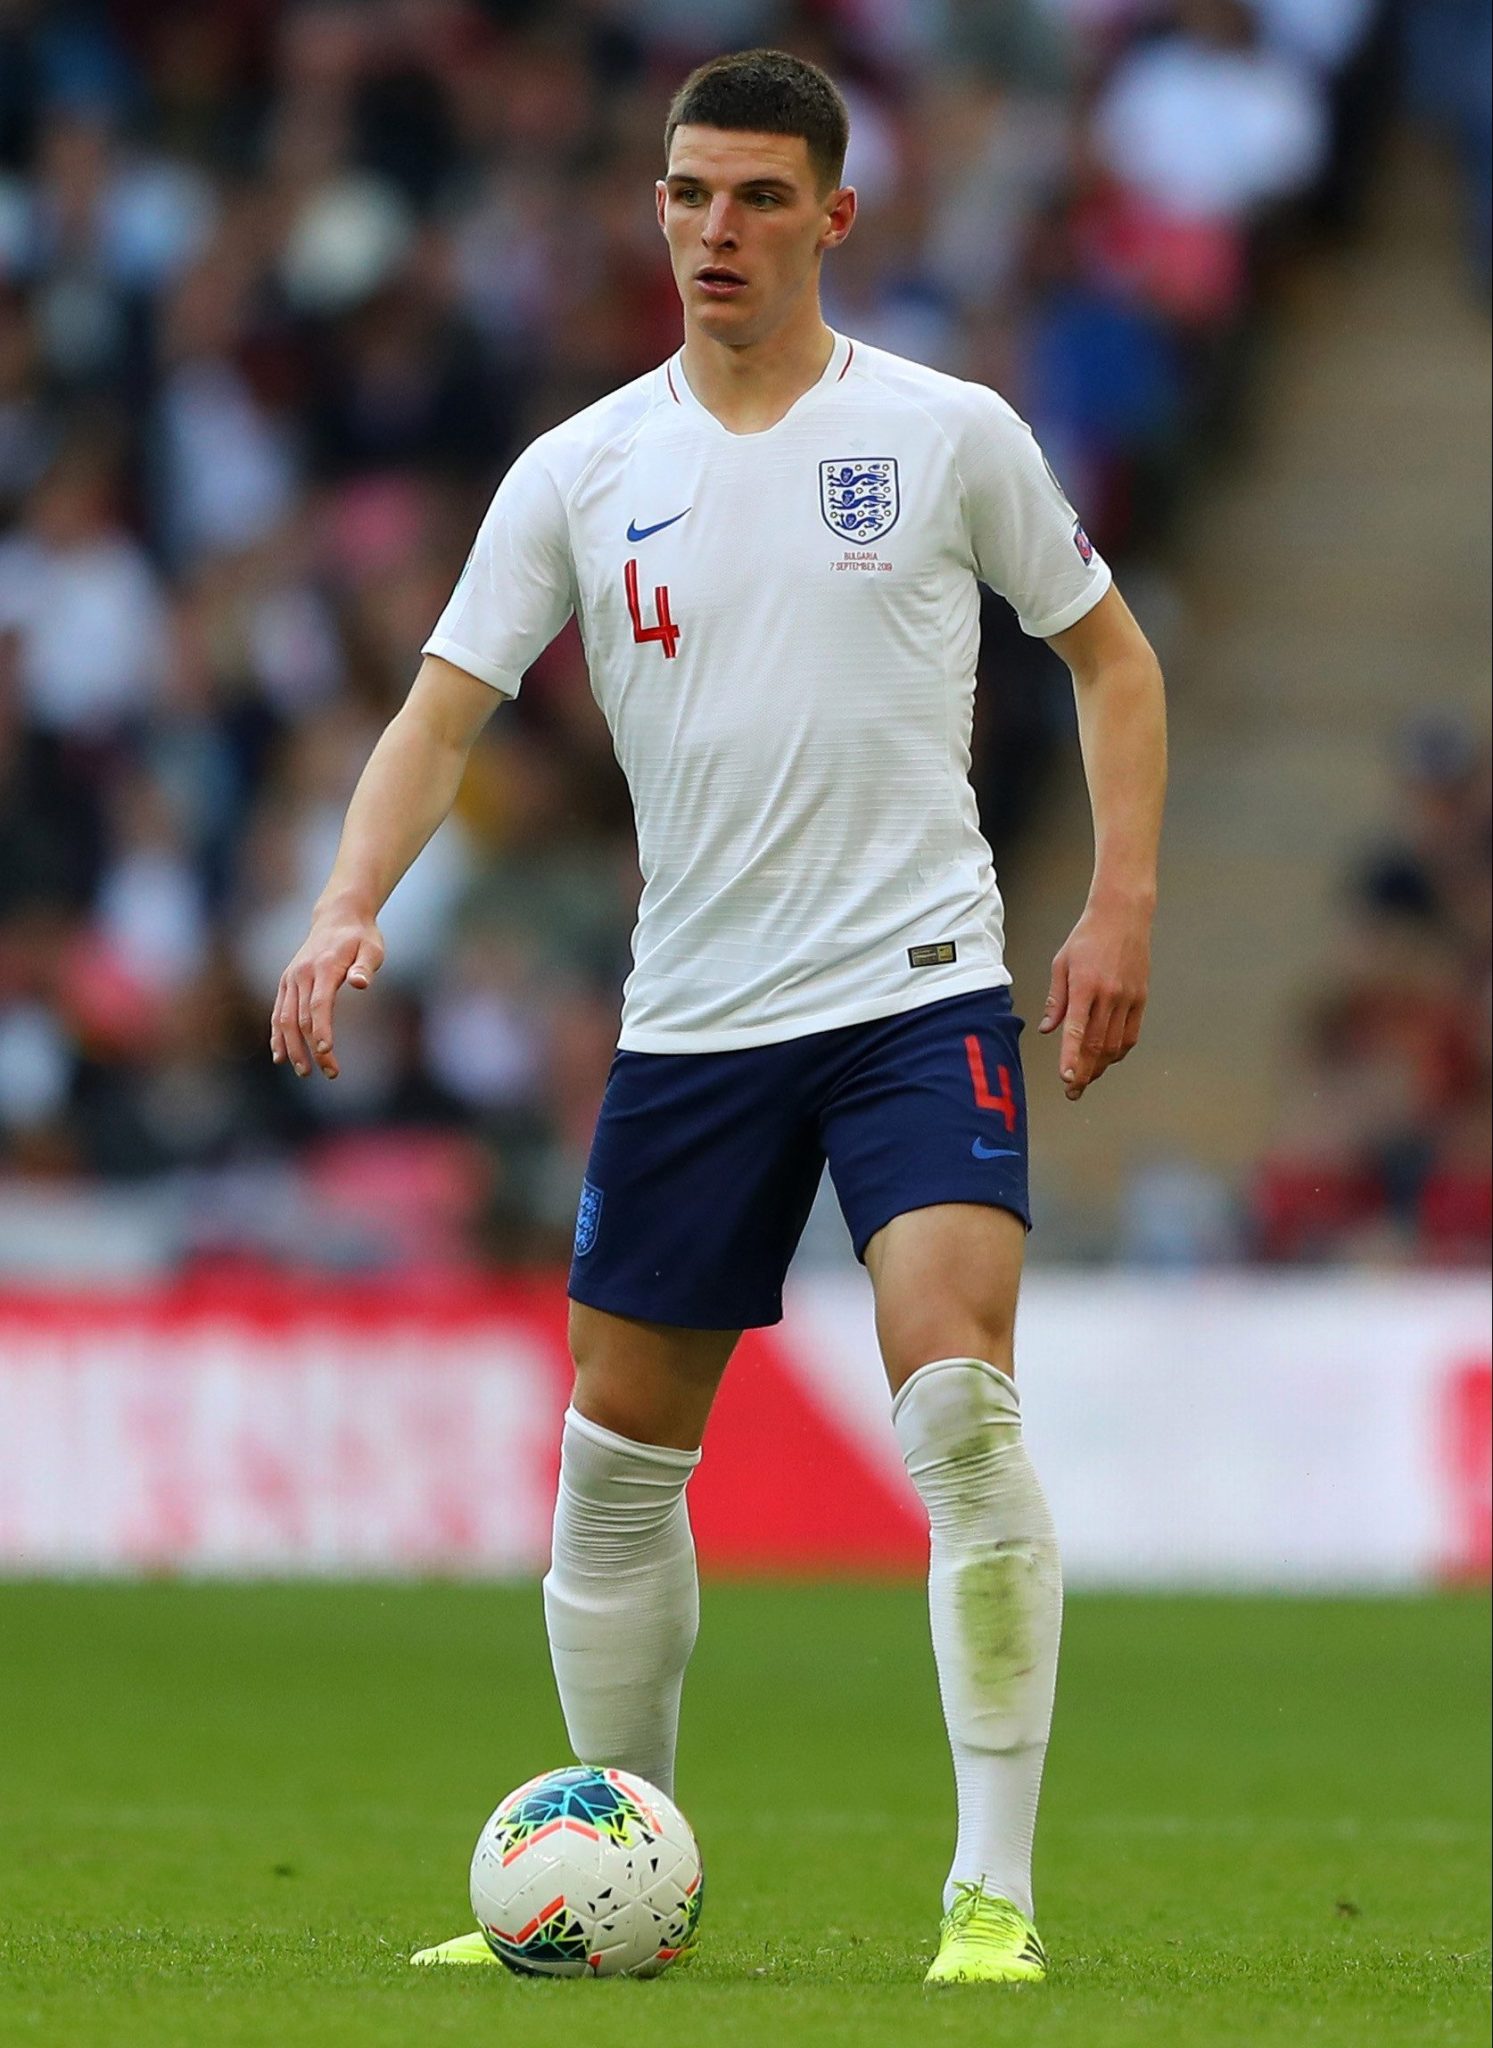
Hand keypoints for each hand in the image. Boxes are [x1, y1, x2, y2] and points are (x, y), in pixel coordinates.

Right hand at [270, 904, 384, 1079]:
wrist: (337, 917)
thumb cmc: (361, 937)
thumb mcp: (373, 948)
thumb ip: (366, 967)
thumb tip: (360, 983)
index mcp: (324, 966)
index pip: (319, 1004)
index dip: (321, 1029)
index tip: (326, 1052)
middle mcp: (302, 973)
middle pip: (302, 1017)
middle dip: (313, 1048)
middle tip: (330, 1073)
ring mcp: (290, 978)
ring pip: (284, 1018)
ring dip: (292, 1047)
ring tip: (304, 1072)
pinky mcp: (286, 982)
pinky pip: (278, 1012)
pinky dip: (277, 1035)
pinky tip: (282, 1056)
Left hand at [1039, 893, 1151, 1100]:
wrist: (1123, 916)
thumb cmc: (1087, 937)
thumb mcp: (1061, 963)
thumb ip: (1056, 999)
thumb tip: (1048, 1029)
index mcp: (1085, 986)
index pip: (1077, 1030)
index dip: (1071, 1058)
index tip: (1066, 1078)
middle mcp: (1109, 995)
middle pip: (1096, 1045)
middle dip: (1083, 1072)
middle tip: (1072, 1091)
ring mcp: (1128, 998)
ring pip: (1114, 1045)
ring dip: (1099, 1067)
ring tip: (1086, 1079)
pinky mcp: (1141, 999)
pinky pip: (1130, 1035)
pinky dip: (1118, 1052)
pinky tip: (1106, 1060)